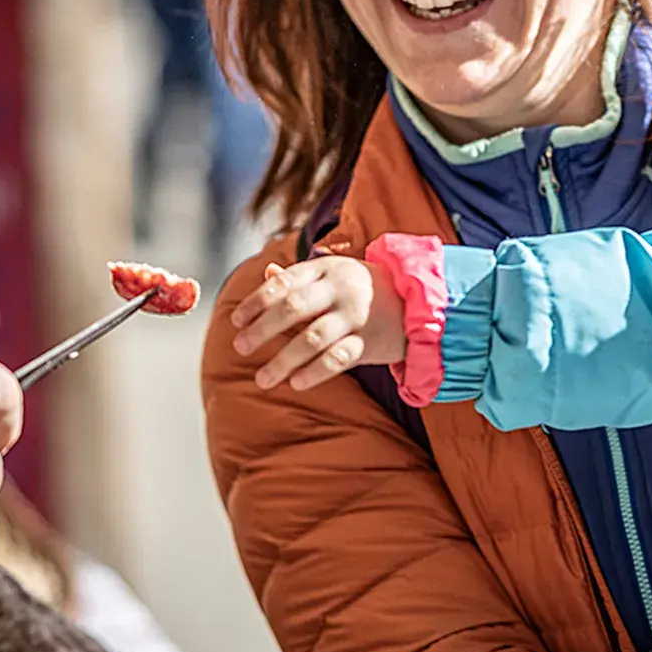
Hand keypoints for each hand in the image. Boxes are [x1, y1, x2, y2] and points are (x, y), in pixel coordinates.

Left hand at [232, 256, 405, 392]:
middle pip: (293, 308)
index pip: (283, 283)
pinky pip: (338, 359)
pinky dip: (315, 372)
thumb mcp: (332, 275)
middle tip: (240, 347)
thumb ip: (298, 278)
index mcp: (325, 268)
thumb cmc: (361, 288)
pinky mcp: (369, 341)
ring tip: (262, 379)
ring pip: (313, 338)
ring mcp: (356, 315)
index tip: (235, 321)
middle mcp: (339, 289)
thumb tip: (264, 274)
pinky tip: (295, 383)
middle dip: (263, 329)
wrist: (416, 302)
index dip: (256, 302)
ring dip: (284, 360)